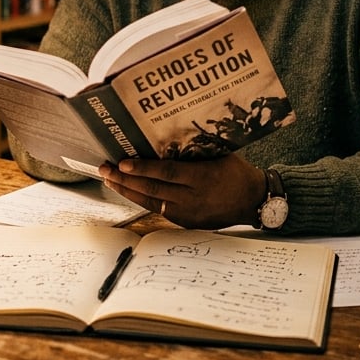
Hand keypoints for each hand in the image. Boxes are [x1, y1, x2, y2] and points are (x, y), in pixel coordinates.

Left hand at [99, 153, 266, 229]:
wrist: (254, 201)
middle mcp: (192, 198)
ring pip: (150, 202)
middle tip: (105, 169)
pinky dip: (141, 200)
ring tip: (109, 180)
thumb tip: (166, 137)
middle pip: (152, 189)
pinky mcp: (186, 222)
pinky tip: (128, 191)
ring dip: (127, 191)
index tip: (123, 163)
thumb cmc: (237, 172)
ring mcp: (188, 213)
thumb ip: (195, 150)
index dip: (142, 168)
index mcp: (202, 178)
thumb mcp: (220, 155)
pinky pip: (158, 210)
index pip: (166, 173)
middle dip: (125, 180)